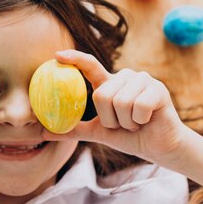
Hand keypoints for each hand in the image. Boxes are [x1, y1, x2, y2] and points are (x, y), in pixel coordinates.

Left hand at [42, 49, 188, 164]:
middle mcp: (125, 77)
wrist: (160, 148)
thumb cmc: (130, 136)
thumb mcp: (98, 132)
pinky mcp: (158, 89)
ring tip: (136, 123)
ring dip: (126, 122)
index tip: (56, 56)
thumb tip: (43, 132)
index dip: (74, 59)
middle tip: (123, 124)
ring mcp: (143, 80)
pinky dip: (139, 121)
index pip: (90, 66)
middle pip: (102, 95)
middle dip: (110, 119)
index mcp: (110, 83)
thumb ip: (73, 129)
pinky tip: (147, 121)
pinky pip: (138, 106)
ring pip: (120, 102)